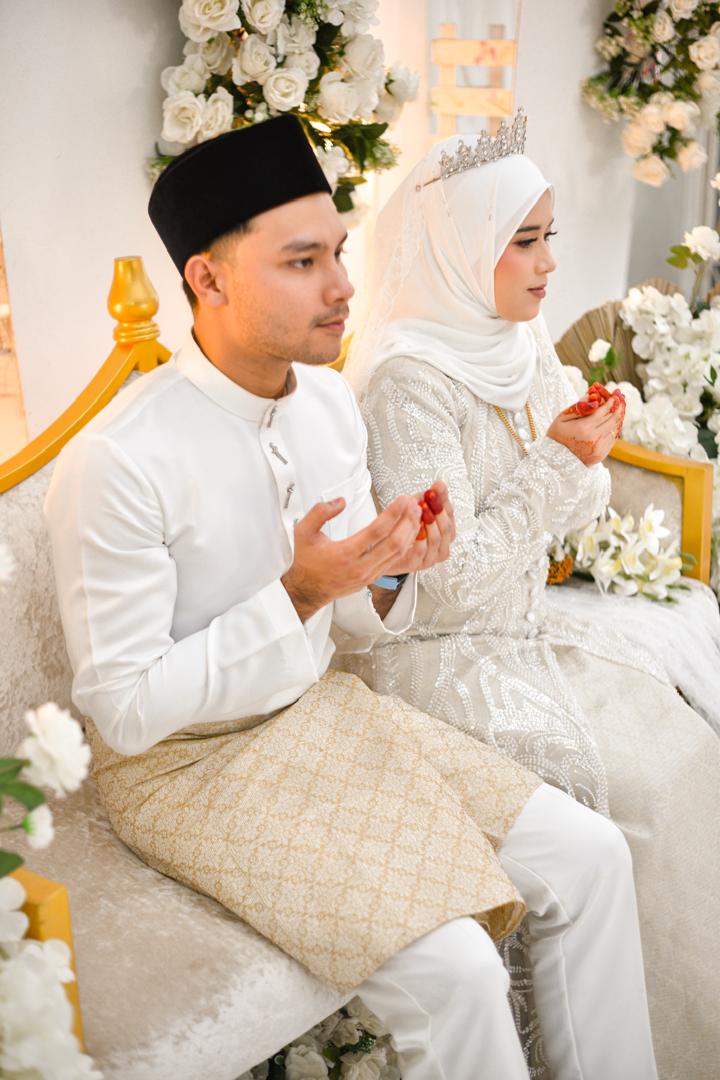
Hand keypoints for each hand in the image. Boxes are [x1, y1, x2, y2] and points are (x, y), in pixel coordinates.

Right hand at [282, 495, 422, 621]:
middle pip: (394, 543)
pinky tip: (410, 532)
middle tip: (414, 505)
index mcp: (345, 554)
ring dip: (410, 532)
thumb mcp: (303, 532)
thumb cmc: (307, 561)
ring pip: (398, 553)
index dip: (393, 514)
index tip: (402, 500)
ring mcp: (369, 574)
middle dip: (408, 521)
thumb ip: (319, 512)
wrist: (308, 590)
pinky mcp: (373, 578)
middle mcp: (360, 566)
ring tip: (416, 515)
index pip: (376, 531)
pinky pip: (395, 561)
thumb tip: (340, 502)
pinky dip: (406, 545)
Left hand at [390, 481, 455, 573]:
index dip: (444, 501)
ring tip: (422, 510)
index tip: (437, 488)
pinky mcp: (416, 564)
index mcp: (444, 532)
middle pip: (447, 528)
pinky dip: (420, 538)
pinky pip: (421, 551)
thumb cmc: (402, 528)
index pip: (451, 515)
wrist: (383, 548)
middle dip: (439, 511)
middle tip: (430, 498)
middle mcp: (440, 546)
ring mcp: (430, 557)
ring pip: (436, 540)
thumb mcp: (416, 507)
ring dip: (430, 523)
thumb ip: (430, 497)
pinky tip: (415, 528)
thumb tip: (440, 485)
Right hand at [547, 396, 622, 464]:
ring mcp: (598, 448)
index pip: (603, 412)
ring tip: (618, 409)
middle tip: (621, 400)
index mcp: (584, 428)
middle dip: (618, 408)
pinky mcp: (601, 454)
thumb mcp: (562, 418)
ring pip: (614, 429)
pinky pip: (612, 439)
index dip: (611, 402)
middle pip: (612, 420)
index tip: (615, 395)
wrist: (554, 459)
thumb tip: (594, 396)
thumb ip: (579, 407)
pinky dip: (613, 430)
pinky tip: (612, 423)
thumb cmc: (557, 435)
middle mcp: (594, 439)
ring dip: (618, 418)